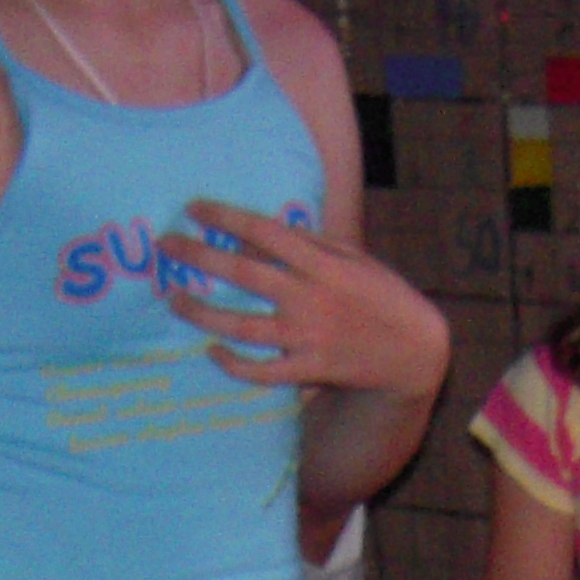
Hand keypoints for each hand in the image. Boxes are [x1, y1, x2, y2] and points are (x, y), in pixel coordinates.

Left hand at [160, 200, 450, 400]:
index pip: (262, 232)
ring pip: (241, 327)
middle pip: (242, 274)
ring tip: (176, 300)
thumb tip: (268, 230)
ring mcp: (306, 337)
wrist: (413, 352)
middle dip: (198, 257)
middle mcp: (309, 297)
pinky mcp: (308, 369)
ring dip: (201, 313)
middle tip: (165, 246)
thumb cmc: (382, 297)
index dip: (224, 217)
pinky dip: (233, 364)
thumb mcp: (354, 258)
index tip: (193, 208)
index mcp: (321, 263)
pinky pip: (261, 371)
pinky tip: (212, 352)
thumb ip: (312, 243)